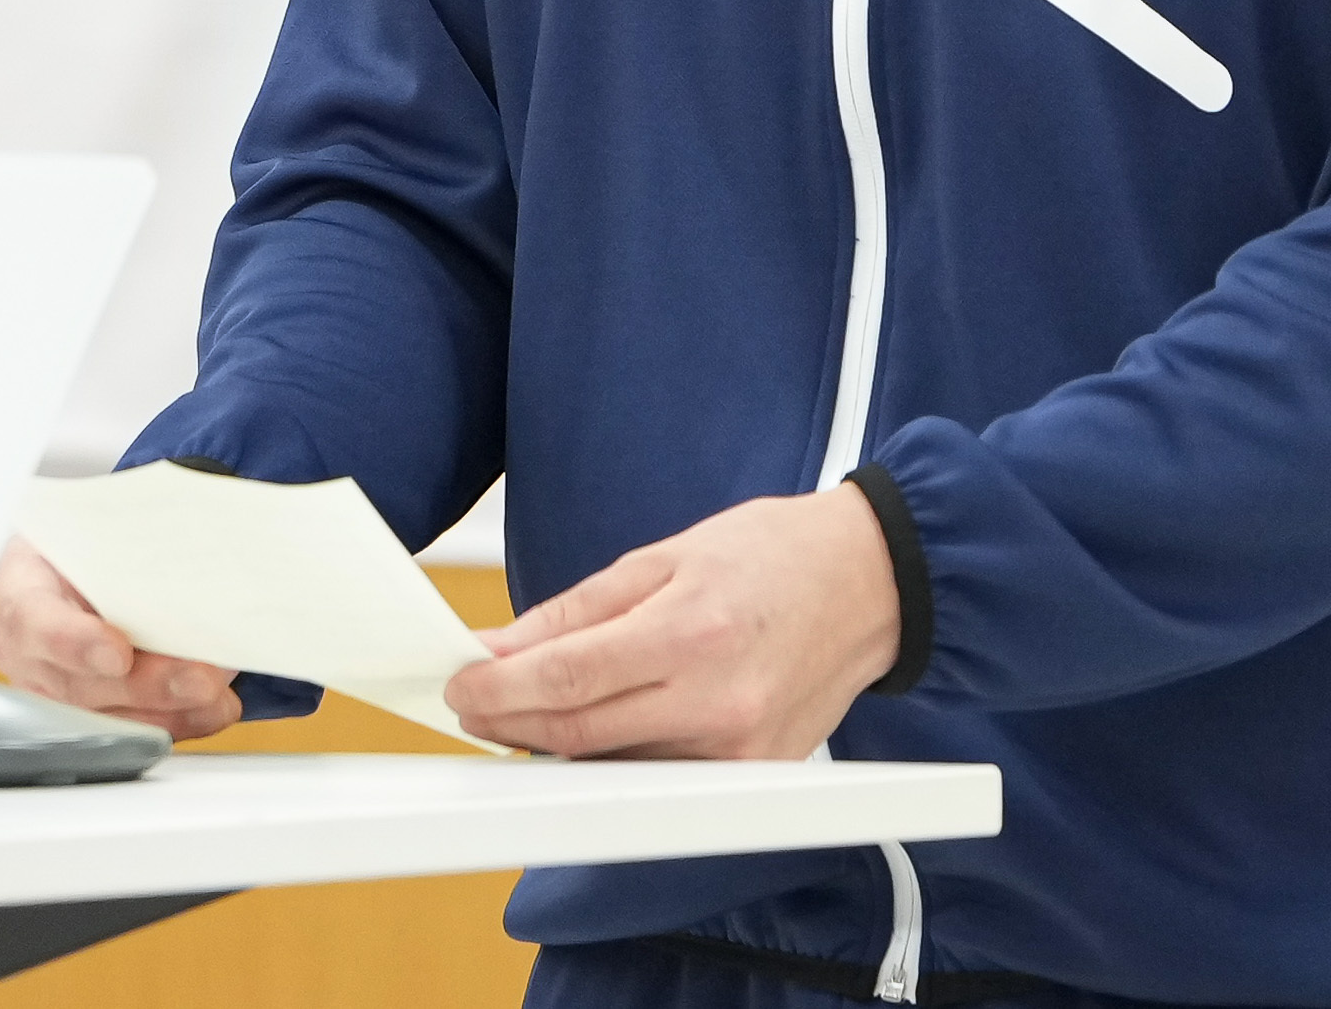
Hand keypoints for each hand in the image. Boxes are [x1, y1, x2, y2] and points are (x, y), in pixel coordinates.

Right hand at [0, 536, 243, 739]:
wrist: (76, 560)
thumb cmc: (87, 540)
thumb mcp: (96, 525)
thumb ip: (130, 546)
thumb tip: (200, 562)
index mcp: (20, 585)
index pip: (33, 619)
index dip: (75, 642)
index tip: (119, 654)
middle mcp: (25, 647)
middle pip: (77, 684)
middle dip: (146, 686)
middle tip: (201, 680)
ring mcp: (50, 688)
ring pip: (105, 718)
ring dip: (170, 711)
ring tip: (216, 696)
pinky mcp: (83, 715)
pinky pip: (129, 730)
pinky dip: (178, 720)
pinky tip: (210, 708)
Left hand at [443, 488, 897, 758]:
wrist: (870, 582)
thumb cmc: (773, 556)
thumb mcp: (664, 556)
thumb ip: (576, 610)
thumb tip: (502, 646)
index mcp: (690, 634)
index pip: (565, 682)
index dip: (496, 690)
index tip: (460, 683)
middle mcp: (717, 704)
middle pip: (577, 738)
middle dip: (509, 723)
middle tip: (475, 701)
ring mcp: (739, 751)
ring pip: (613, 766)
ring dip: (558, 743)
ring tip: (533, 704)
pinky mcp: (754, 774)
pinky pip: (659, 776)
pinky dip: (616, 756)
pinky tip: (602, 723)